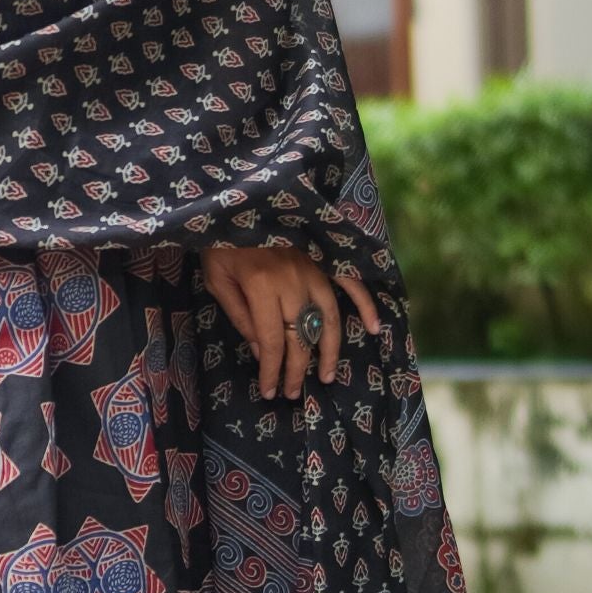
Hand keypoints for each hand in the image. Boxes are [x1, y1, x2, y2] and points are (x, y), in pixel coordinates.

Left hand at [202, 242, 380, 402]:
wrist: (236, 199)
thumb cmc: (220, 241)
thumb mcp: (217, 280)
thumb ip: (239, 316)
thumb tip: (261, 351)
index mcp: (262, 286)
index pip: (273, 341)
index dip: (272, 371)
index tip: (269, 391)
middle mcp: (293, 281)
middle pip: (301, 337)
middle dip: (297, 370)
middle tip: (292, 392)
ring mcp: (313, 269)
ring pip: (328, 319)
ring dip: (328, 351)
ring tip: (325, 375)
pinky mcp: (323, 258)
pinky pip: (351, 284)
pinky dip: (365, 305)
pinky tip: (374, 327)